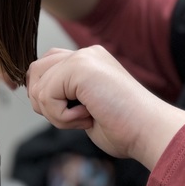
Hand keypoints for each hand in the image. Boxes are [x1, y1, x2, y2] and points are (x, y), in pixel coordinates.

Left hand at [27, 46, 184, 168]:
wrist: (149, 131)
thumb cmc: (126, 128)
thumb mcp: (88, 108)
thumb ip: (66, 96)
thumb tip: (38, 99)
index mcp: (90, 61)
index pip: (47, 65)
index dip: (44, 92)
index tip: (65, 115)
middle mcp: (86, 54)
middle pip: (36, 72)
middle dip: (45, 103)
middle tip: (76, 117)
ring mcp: (83, 58)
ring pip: (38, 86)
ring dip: (55, 113)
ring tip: (85, 118)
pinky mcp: (80, 67)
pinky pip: (47, 96)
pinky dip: (62, 117)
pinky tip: (88, 116)